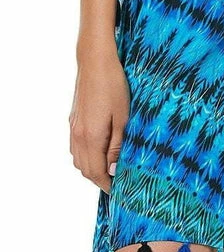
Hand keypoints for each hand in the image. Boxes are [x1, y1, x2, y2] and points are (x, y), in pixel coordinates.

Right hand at [69, 49, 129, 193]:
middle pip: (84, 169)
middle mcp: (78, 135)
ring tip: (109, 166)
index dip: (106, 185)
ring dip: (91, 167)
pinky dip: (85, 155)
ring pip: (78, 158)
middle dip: (99, 179)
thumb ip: (117, 146)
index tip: (118, 190)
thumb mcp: (123, 117)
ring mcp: (73, 127)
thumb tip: (114, 170)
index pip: (95, 173)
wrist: (95, 61)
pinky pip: (76, 146)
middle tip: (117, 180)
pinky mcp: (73, 119)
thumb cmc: (113, 86)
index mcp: (91, 138)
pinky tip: (99, 149)